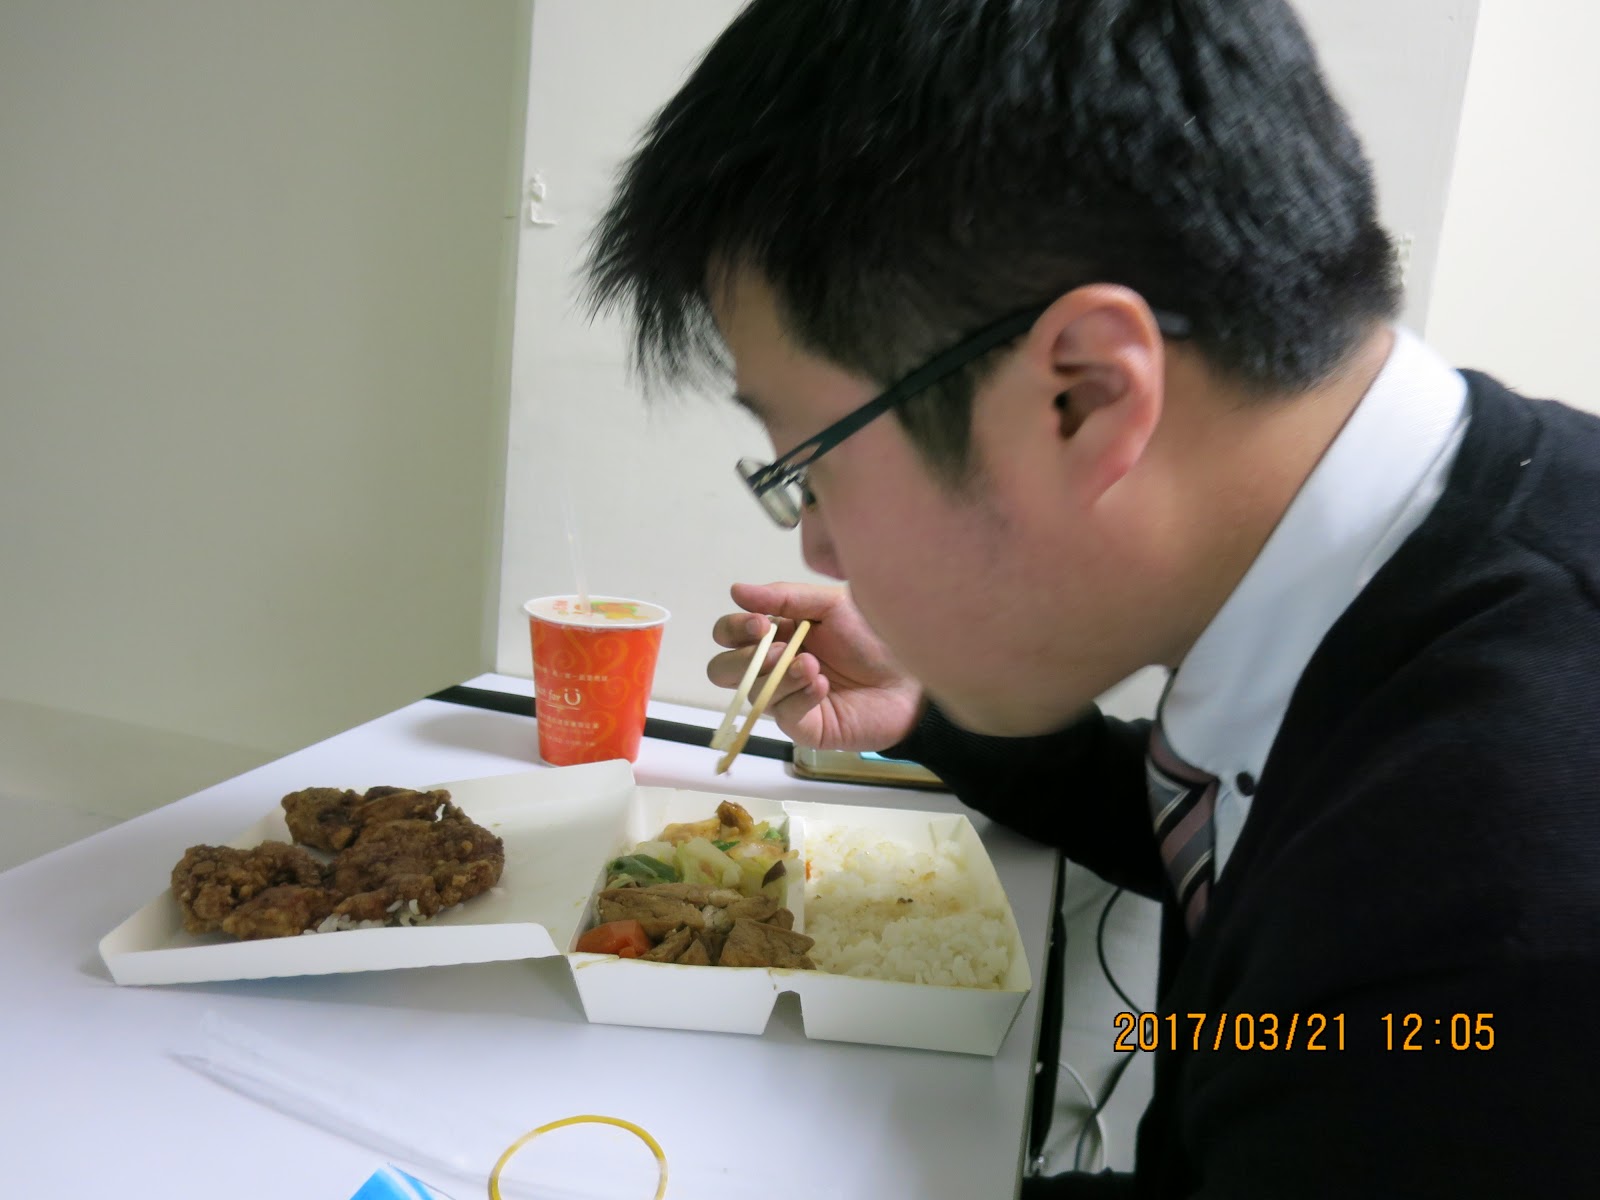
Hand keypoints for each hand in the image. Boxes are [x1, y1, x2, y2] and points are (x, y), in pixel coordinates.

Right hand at [708, 581, 923, 750]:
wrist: (911, 678)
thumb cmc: (873, 638)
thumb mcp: (831, 604)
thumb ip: (785, 596)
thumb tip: (736, 590)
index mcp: (775, 635)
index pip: (728, 634)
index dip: (734, 629)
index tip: (760, 624)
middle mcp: (772, 668)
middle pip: (723, 670)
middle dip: (743, 659)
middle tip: (779, 648)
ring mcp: (785, 700)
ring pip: (751, 693)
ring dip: (778, 675)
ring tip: (812, 665)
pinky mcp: (803, 728)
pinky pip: (783, 714)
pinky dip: (800, 695)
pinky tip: (823, 686)